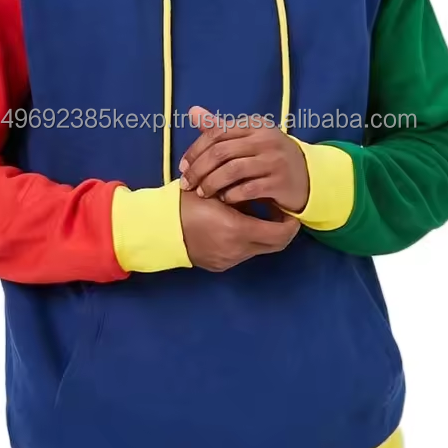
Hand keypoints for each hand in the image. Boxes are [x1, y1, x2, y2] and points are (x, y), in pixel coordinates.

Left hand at [179, 106, 308, 212]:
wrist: (307, 177)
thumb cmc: (269, 157)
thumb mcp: (248, 139)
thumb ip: (220, 128)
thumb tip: (193, 111)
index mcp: (255, 125)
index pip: (217, 133)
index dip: (196, 150)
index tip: (183, 166)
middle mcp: (266, 139)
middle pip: (221, 152)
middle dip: (199, 169)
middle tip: (187, 184)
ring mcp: (275, 160)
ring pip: (232, 170)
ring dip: (212, 183)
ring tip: (202, 193)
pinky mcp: (281, 182)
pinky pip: (249, 189)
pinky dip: (232, 195)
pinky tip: (224, 199)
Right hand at [180, 189, 300, 271]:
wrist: (157, 228)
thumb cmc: (185, 204)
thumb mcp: (215, 189)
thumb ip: (241, 188)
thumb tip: (263, 183)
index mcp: (237, 230)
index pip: (280, 234)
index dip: (290, 223)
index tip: (287, 208)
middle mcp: (237, 250)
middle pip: (274, 245)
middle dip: (281, 229)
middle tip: (277, 211)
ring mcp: (228, 260)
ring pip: (258, 249)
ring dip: (262, 233)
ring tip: (254, 213)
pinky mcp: (219, 265)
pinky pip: (242, 253)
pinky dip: (247, 240)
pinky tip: (237, 224)